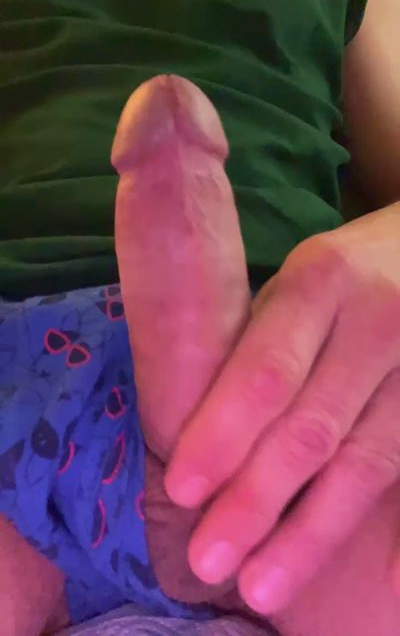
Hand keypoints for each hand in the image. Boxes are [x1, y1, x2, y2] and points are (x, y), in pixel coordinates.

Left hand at [165, 202, 399, 614]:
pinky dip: (350, 518)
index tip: (182, 490)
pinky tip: (322, 557)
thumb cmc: (345, 269)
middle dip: (256, 501)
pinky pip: (391, 470)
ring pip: (362, 464)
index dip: (224, 436)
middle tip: (209, 559)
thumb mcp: (299, 281)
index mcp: (322, 280)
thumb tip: (204, 430)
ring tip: (260, 586)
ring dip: (306, 534)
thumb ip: (262, 343)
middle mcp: (375, 321)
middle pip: (311, 428)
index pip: (267, 371)